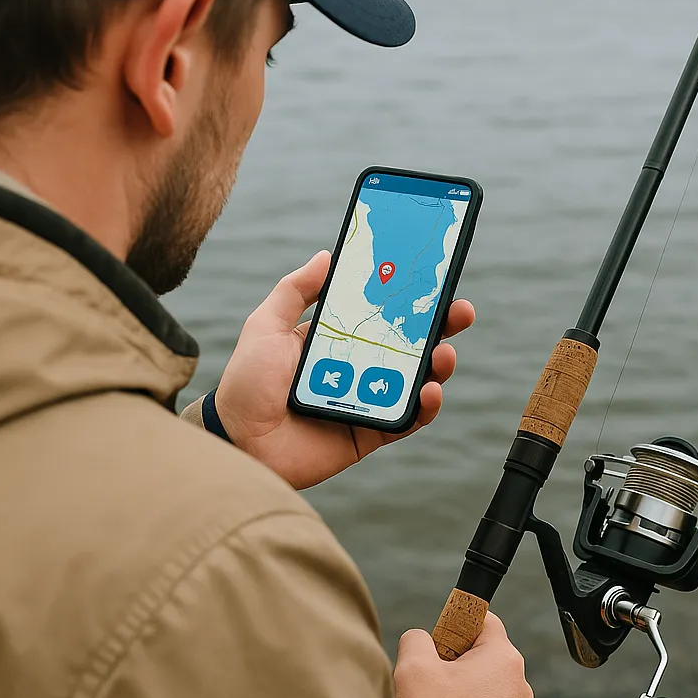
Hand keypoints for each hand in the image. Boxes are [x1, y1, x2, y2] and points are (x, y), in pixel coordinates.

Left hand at [213, 251, 475, 489]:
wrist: (238, 443)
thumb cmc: (246, 384)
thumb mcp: (266, 325)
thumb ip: (294, 290)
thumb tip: (327, 255)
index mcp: (337, 338)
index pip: (382, 313)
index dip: (410, 298)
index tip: (434, 279)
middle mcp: (358, 367)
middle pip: (409, 343)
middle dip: (440, 326)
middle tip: (460, 311)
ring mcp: (368, 400)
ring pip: (416, 379)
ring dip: (438, 364)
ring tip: (443, 353)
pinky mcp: (371, 433)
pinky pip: (407, 419)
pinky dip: (425, 406)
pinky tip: (430, 391)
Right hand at [393, 613, 533, 697]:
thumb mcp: (413, 667)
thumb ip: (415, 640)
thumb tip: (420, 641)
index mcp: (504, 657)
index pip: (482, 619)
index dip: (454, 623)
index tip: (434, 642)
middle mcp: (518, 684)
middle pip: (478, 656)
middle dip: (449, 664)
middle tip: (427, 680)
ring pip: (478, 689)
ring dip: (453, 694)